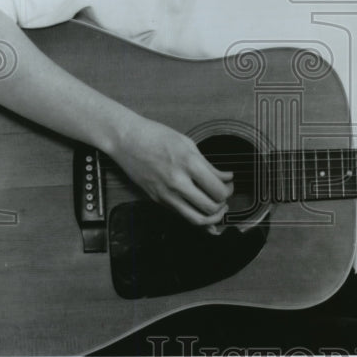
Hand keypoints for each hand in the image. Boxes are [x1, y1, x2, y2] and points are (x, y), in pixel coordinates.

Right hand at [111, 116, 233, 226]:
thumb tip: (226, 178)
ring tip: (217, 209)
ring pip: (196, 220)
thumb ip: (208, 165)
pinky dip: (196, 219)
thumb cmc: (156, 136)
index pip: (218, 189)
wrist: (127, 140)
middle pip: (210, 208)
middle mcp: (178, 182)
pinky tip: (203, 214)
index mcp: (189, 163)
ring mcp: (166, 194)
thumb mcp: (188, 144)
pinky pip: (182, 216)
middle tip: (224, 196)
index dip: (229, 190)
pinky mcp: (158, 200)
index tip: (229, 184)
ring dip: (212, 218)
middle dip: (223, 205)